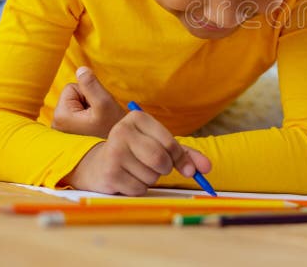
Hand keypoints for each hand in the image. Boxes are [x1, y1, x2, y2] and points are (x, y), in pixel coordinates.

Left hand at [52, 67, 126, 137]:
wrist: (117, 149)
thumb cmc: (112, 127)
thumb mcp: (104, 103)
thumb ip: (91, 84)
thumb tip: (80, 69)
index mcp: (60, 116)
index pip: (71, 87)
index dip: (88, 93)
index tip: (96, 109)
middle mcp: (55, 124)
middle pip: (72, 95)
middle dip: (87, 101)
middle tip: (98, 115)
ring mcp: (60, 130)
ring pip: (75, 103)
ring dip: (88, 108)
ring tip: (97, 121)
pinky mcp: (66, 132)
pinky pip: (76, 113)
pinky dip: (86, 116)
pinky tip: (93, 126)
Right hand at [61, 109, 211, 195]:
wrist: (100, 164)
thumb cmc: (137, 152)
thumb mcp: (160, 146)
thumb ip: (186, 155)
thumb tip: (206, 168)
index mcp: (138, 118)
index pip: (170, 143)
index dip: (181, 159)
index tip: (187, 169)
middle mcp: (122, 131)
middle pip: (160, 159)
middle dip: (165, 169)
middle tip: (160, 168)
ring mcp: (113, 152)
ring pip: (151, 175)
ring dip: (151, 178)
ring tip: (138, 170)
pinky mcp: (109, 173)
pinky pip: (139, 188)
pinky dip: (140, 188)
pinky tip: (128, 178)